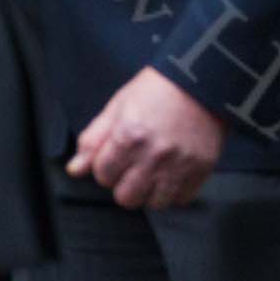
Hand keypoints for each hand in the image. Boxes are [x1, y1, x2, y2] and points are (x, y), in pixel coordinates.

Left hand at [66, 66, 224, 210]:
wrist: (204, 77)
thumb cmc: (161, 87)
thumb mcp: (120, 105)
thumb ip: (94, 139)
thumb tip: (75, 169)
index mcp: (129, 135)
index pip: (102, 175)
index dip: (107, 164)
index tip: (118, 153)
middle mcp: (153, 154)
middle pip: (125, 197)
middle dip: (125, 182)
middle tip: (135, 163)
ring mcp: (179, 164)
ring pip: (153, 203)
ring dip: (150, 190)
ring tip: (154, 169)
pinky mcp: (201, 168)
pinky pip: (181, 199)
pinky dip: (175, 190)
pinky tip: (173, 171)